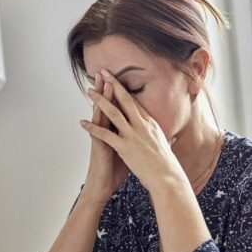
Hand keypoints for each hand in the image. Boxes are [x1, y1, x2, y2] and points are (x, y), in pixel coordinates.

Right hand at [79, 72, 129, 204]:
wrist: (102, 186)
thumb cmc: (115, 171)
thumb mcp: (128, 152)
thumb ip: (134, 141)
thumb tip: (148, 136)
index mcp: (117, 131)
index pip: (119, 108)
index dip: (120, 93)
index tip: (122, 79)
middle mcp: (108, 131)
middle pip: (108, 105)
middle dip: (108, 89)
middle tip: (105, 72)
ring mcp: (101, 138)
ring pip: (100, 115)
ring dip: (101, 99)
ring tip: (100, 84)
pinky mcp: (98, 147)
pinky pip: (96, 132)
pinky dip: (94, 123)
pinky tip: (93, 112)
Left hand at [80, 69, 185, 194]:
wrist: (168, 178)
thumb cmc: (167, 165)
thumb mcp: (165, 145)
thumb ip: (162, 138)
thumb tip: (168, 136)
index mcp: (151, 124)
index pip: (136, 102)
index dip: (125, 90)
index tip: (117, 80)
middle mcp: (142, 126)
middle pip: (126, 100)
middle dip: (113, 84)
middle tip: (103, 72)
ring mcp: (133, 135)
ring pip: (113, 113)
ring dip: (100, 100)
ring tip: (89, 91)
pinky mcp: (125, 147)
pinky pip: (105, 135)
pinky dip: (93, 128)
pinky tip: (83, 122)